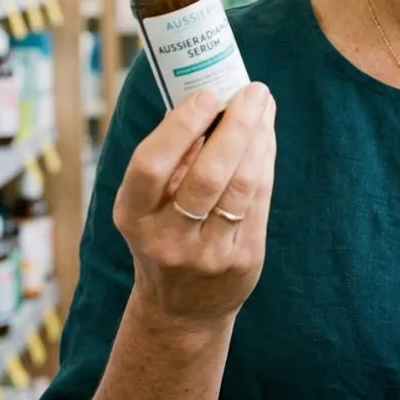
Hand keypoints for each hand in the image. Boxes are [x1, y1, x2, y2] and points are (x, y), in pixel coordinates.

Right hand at [113, 83, 276, 336]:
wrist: (181, 309)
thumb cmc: (164, 233)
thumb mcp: (147, 205)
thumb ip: (172, 160)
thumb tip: (209, 98)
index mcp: (132, 216)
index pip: (151, 166)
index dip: (181, 127)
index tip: (208, 93)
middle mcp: (166, 238)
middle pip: (207, 175)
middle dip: (235, 126)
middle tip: (252, 90)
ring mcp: (207, 254)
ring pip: (242, 185)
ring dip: (258, 137)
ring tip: (263, 105)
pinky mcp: (242, 260)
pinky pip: (259, 198)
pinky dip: (265, 159)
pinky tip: (266, 135)